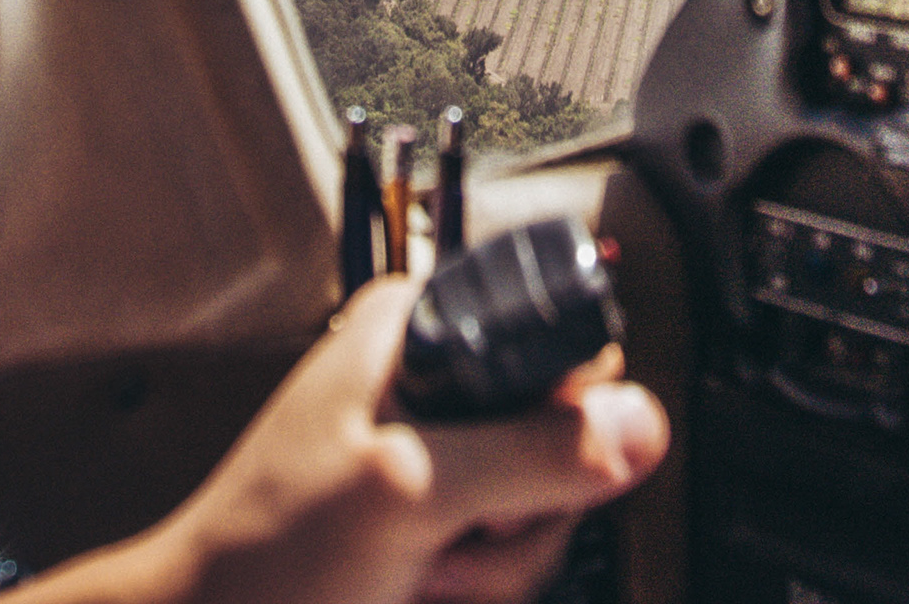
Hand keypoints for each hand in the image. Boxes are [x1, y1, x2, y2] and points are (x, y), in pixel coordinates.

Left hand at [36, 273, 667, 603]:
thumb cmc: (267, 554)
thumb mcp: (409, 489)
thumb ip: (529, 453)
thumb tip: (641, 425)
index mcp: (423, 330)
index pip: (565, 343)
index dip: (566, 420)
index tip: (516, 470)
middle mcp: (441, 383)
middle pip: (572, 439)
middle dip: (527, 512)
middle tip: (456, 532)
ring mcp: (448, 459)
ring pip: (553, 511)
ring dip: (498, 567)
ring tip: (423, 571)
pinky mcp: (448, 523)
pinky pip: (520, 557)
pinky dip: (483, 587)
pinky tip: (424, 588)